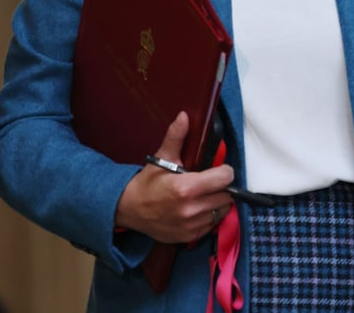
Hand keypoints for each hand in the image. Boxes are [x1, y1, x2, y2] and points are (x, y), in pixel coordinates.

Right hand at [115, 112, 233, 243]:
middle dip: (221, 187)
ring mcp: (190, 226)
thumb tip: (185, 117)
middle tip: (209, 182)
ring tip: (204, 195)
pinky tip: (197, 208)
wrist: (127, 210)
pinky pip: (211, 225)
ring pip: (221, 211)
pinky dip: (209, 216)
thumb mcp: (161, 158)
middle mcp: (190, 209)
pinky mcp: (189, 236)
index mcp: (185, 188)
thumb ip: (176, 137)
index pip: (224, 178)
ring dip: (217, 202)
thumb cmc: (146, 184)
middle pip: (226, 196)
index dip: (224, 171)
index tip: (219, 170)